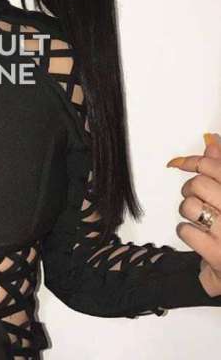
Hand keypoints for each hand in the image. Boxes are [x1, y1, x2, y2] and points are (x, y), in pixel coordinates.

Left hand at [166, 133, 220, 295]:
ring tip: (201, 220)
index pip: (215, 166)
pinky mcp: (219, 254)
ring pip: (190, 206)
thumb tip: (212, 143)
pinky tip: (199, 237)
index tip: (182, 163)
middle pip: (199, 184)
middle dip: (191, 191)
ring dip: (188, 213)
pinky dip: (187, 232)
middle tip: (199, 200)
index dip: (193, 161)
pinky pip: (186, 230)